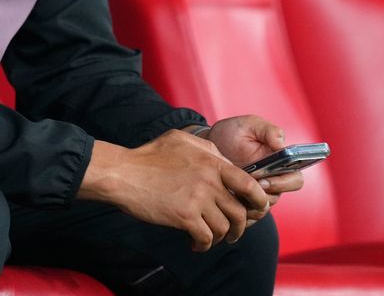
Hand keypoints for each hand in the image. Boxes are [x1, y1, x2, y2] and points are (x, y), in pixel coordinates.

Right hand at [77, 130, 268, 251]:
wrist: (124, 173)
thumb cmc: (149, 155)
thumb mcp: (181, 140)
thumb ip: (207, 148)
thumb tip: (223, 159)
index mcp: (212, 161)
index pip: (249, 183)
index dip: (259, 199)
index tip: (259, 208)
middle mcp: (210, 181)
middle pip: (239, 211)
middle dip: (240, 226)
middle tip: (234, 232)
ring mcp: (198, 199)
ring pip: (223, 227)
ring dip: (220, 237)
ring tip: (211, 238)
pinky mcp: (185, 216)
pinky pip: (206, 238)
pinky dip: (203, 245)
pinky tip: (195, 243)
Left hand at [204, 115, 304, 207]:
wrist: (210, 142)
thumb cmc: (233, 132)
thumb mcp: (250, 125)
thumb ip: (268, 131)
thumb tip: (282, 143)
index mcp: (280, 164)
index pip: (295, 180)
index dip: (283, 183)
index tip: (263, 180)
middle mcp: (272, 181)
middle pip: (276, 198)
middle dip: (260, 196)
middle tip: (243, 189)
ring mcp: (257, 195)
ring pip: (260, 210)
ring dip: (246, 205)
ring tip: (229, 194)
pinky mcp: (242, 204)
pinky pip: (245, 218)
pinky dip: (236, 214)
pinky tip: (224, 203)